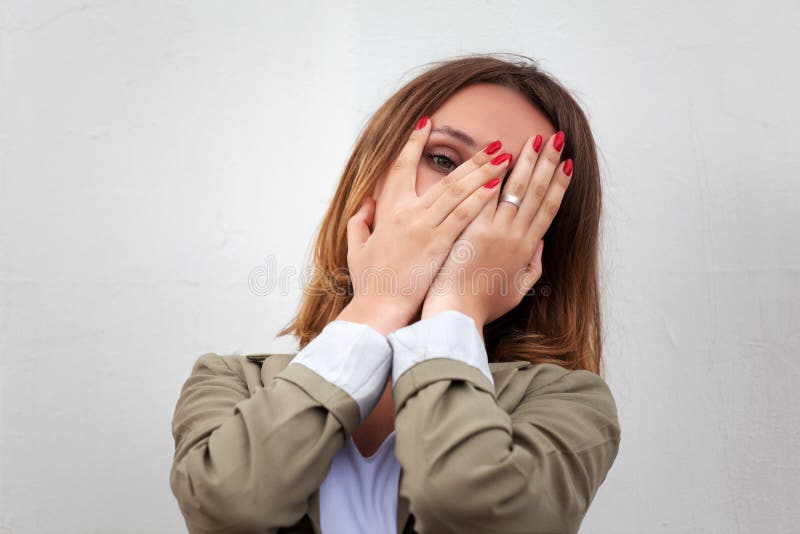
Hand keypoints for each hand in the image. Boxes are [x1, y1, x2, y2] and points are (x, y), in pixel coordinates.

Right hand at [337, 116, 512, 334]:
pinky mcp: (439, 244)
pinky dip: (480, 198)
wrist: (378, 308)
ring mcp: (424, 227)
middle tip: (492, 142)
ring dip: (483, 172)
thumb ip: (360, 222)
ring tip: (503, 156)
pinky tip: (497, 185)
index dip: (413, 143)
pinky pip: (463, 216)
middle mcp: (408, 213)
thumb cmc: (369, 283)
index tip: (427, 123)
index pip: (401, 167)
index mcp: (389, 211)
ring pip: (458, 191)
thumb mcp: (357, 249)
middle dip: (471, 158)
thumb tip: (367, 203)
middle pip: (445, 177)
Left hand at [421, 131, 573, 331]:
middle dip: (549, 163)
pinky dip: (496, 174)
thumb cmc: (482, 306)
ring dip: (528, 161)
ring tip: (537, 138)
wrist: (458, 313)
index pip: (548, 209)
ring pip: (517, 189)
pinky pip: (488, 195)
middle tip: (556, 139)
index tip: (567, 164)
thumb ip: (532, 267)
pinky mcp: (474, 229)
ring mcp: (496, 231)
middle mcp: (516, 236)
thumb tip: (540, 244)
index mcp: (527, 250)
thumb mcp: (517, 291)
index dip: (559, 185)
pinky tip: (502, 153)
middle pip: (537, 193)